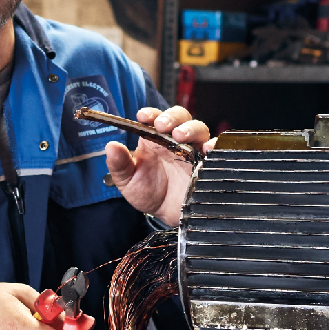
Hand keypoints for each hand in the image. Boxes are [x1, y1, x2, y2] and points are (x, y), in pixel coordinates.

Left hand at [105, 106, 214, 225]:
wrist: (167, 216)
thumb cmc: (148, 193)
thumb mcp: (128, 181)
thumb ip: (119, 165)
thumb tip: (110, 146)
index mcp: (154, 139)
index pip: (155, 118)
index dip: (151, 114)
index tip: (142, 116)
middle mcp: (176, 140)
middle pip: (180, 117)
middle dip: (172, 117)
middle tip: (163, 125)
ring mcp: (194, 150)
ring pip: (199, 129)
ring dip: (191, 129)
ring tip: (180, 136)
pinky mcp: (208, 163)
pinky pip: (218, 149)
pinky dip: (216, 145)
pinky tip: (208, 149)